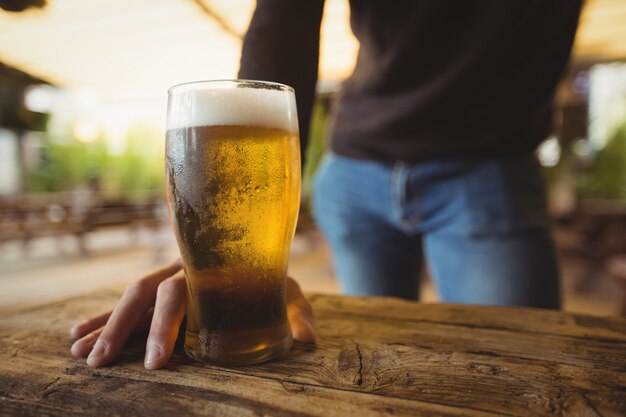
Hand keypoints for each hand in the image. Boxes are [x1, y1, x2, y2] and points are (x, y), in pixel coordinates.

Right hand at [70, 258, 315, 368]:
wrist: (257, 248)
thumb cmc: (269, 275)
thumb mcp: (285, 290)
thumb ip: (295, 312)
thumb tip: (309, 341)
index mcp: (208, 270)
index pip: (179, 294)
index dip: (166, 326)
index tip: (158, 363)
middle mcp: (180, 269)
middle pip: (142, 293)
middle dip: (120, 328)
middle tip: (101, 363)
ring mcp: (166, 277)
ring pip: (127, 297)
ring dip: (103, 324)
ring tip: (77, 352)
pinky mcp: (158, 288)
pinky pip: (125, 302)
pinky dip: (102, 317)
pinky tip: (78, 333)